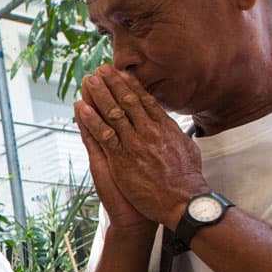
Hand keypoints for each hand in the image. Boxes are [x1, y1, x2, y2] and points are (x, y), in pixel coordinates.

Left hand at [76, 65, 207, 228]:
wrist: (183, 202)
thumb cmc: (187, 181)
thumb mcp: (188, 151)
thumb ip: (178, 137)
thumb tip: (177, 129)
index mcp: (165, 128)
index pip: (146, 101)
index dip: (131, 85)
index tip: (121, 73)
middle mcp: (150, 131)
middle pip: (128, 101)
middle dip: (113, 83)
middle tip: (101, 69)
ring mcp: (136, 144)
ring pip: (114, 113)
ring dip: (100, 95)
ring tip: (89, 80)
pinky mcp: (123, 159)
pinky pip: (104, 135)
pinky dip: (92, 120)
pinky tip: (82, 109)